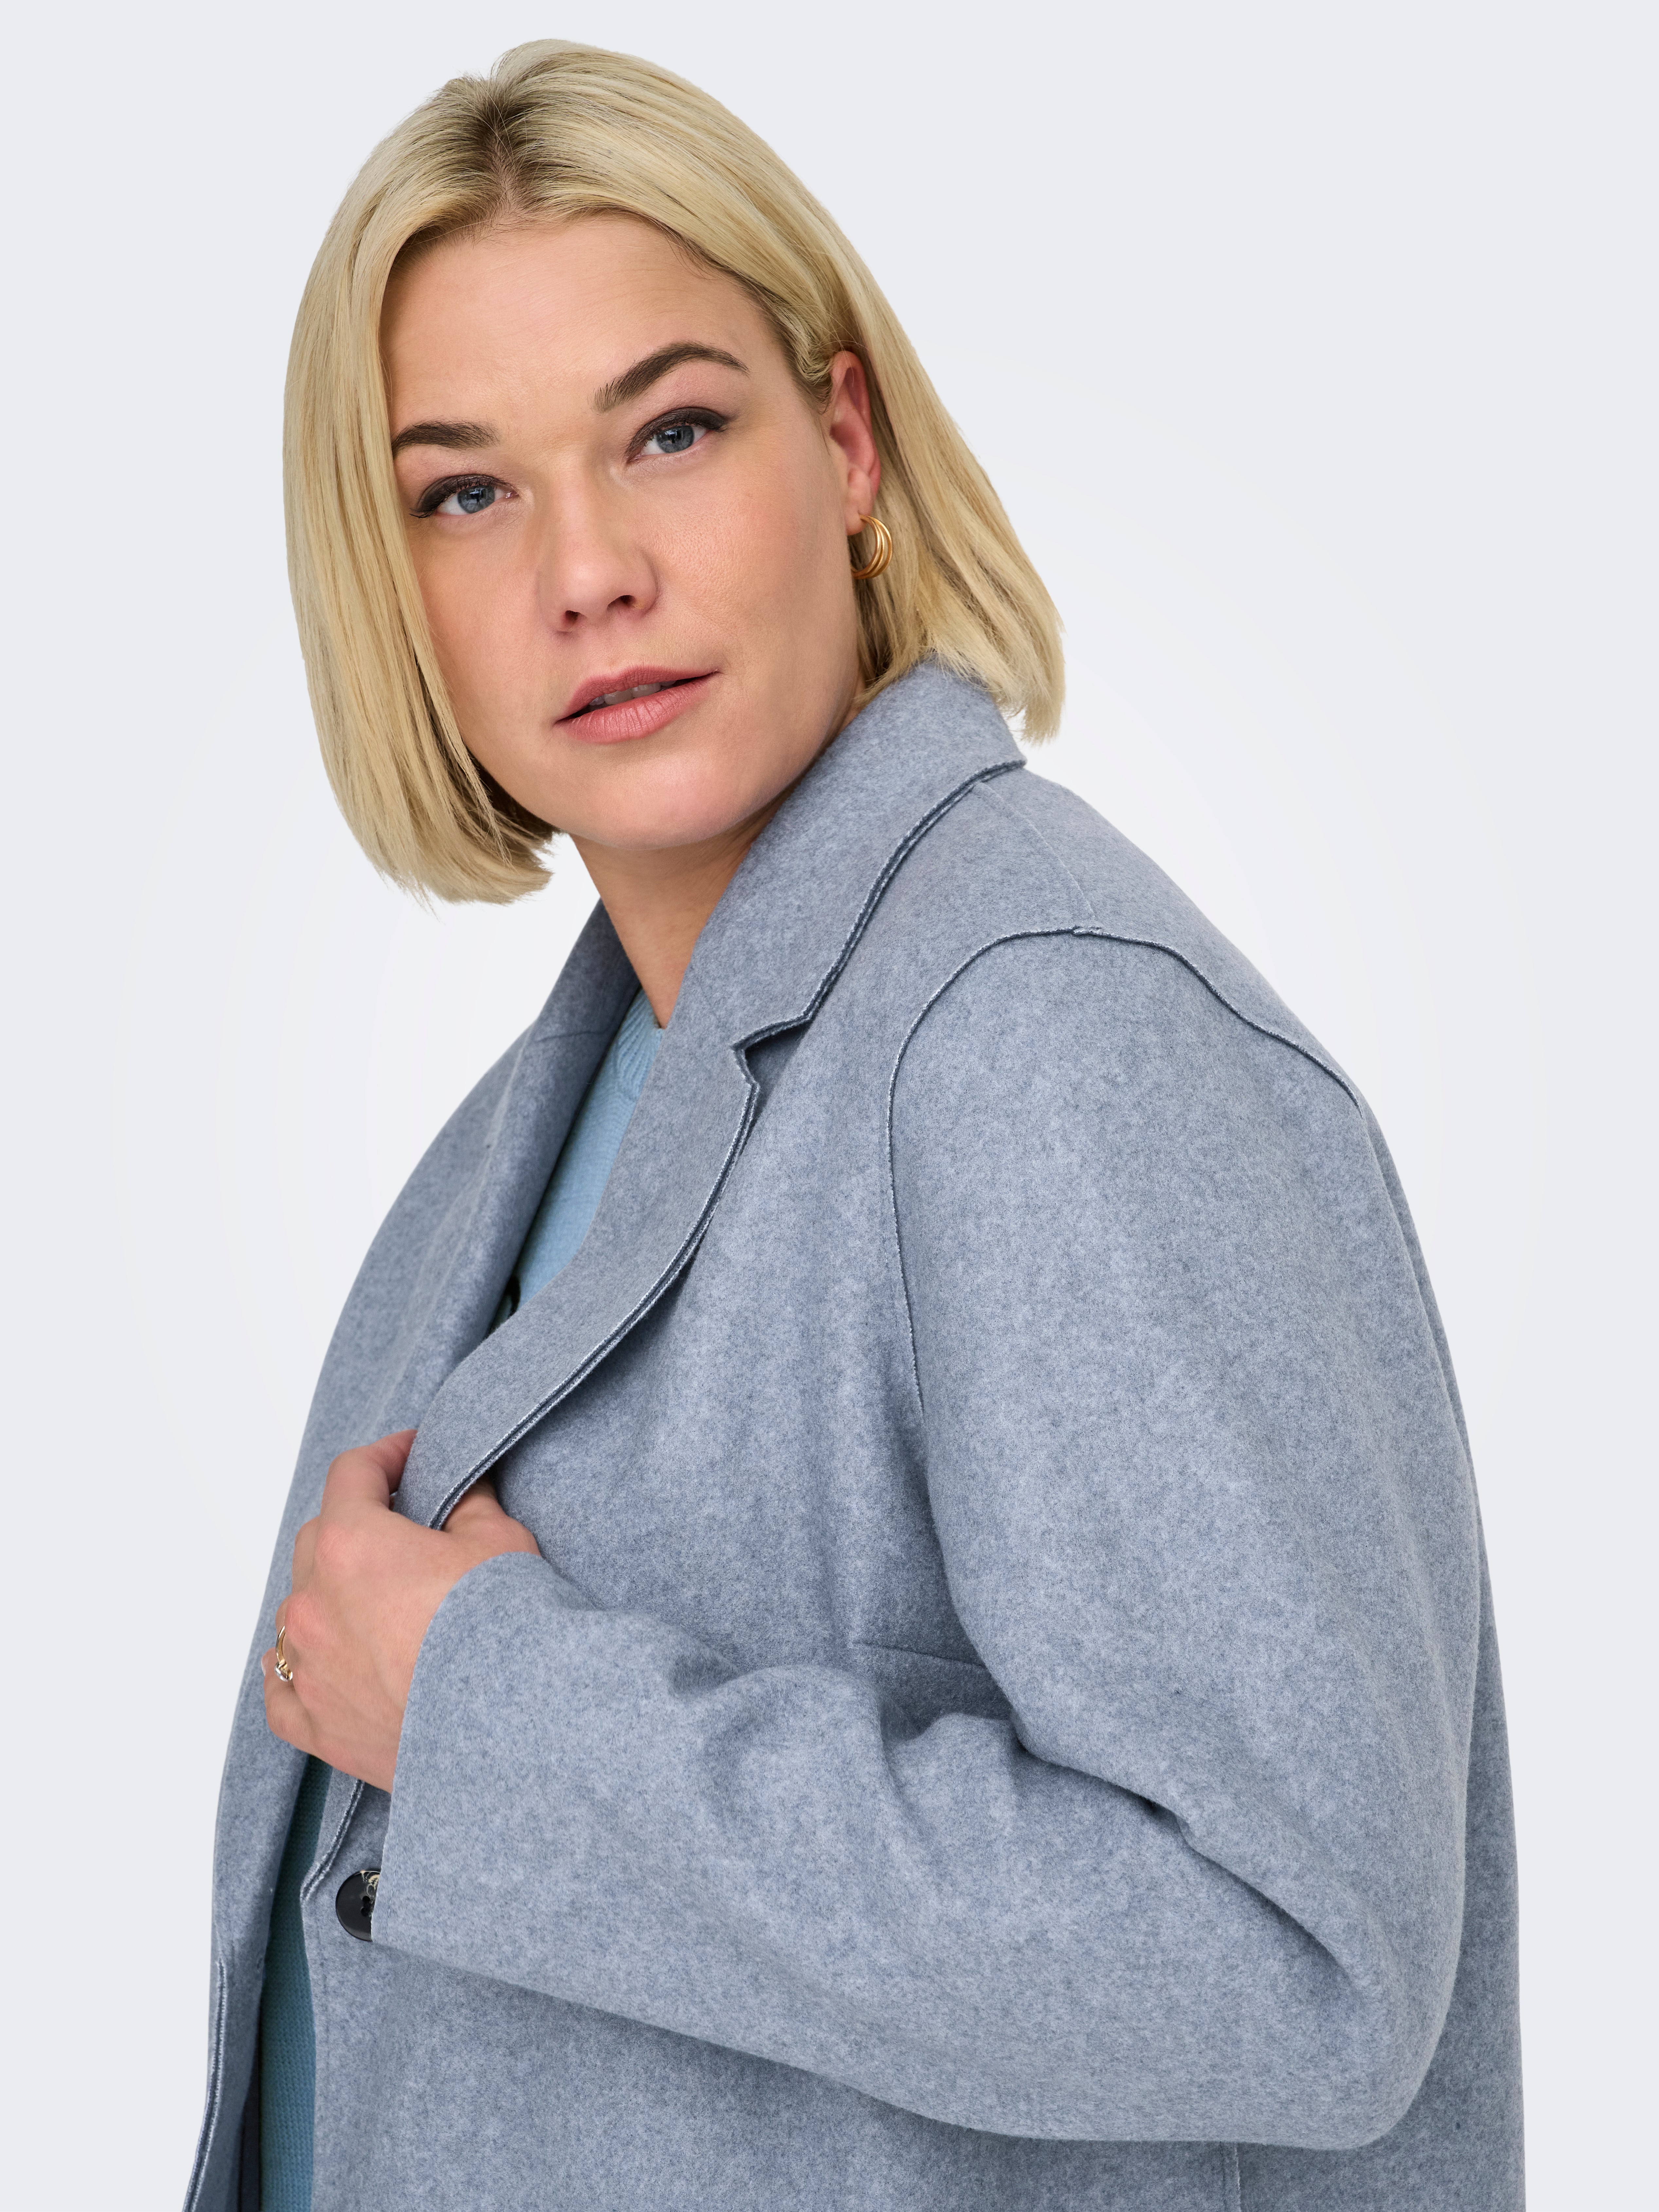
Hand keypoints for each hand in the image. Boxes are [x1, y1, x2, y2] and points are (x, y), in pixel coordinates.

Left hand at [261, 1431, 540, 1791]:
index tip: (408, 1456)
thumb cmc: (504, 1633)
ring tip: (370, 1600)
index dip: (385, 1455)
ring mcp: (307, 1667)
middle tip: (400, 1528)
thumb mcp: (500, 1541)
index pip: (352, 1474)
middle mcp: (313, 1603)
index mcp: (352, 1544)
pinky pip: (280, 1689)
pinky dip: (295, 1671)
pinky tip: (314, 1664)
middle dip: (356, 1525)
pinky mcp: (314, 1725)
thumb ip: (470, 1505)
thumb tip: (460, 1492)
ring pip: (295, 1611)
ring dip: (327, 1596)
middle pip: (318, 1539)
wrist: (513, 1730)